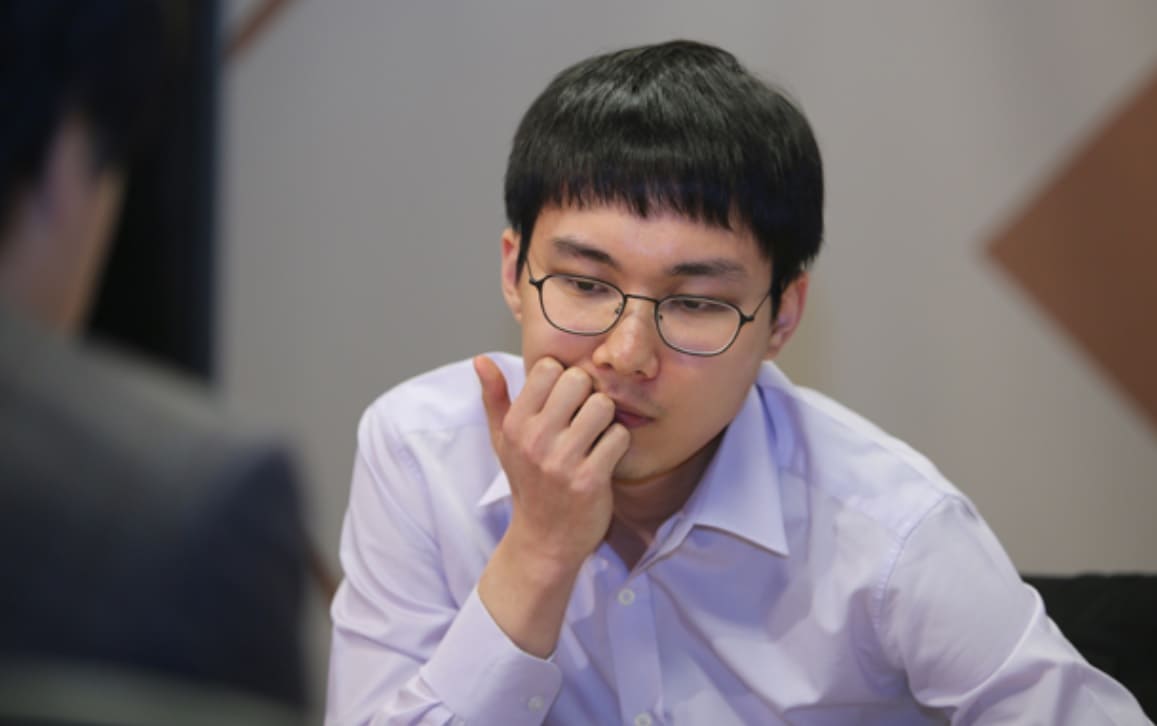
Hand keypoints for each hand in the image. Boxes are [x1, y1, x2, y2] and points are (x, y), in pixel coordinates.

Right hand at [474, 355, 629, 569]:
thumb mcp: (504, 440)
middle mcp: (534, 439)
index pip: (548, 367)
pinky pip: (619, 437)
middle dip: (588, 394)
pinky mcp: (589, 480)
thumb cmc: (528, 482)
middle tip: (584, 417)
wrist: (544, 540)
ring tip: (595, 437)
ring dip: (607, 420)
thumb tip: (481, 359)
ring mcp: (561, 461)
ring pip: (603, 405)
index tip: (565, 400)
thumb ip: (494, 397)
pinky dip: (618, 444)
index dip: (564, 379)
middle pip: (579, 379)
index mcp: (515, 424)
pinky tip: (605, 457)